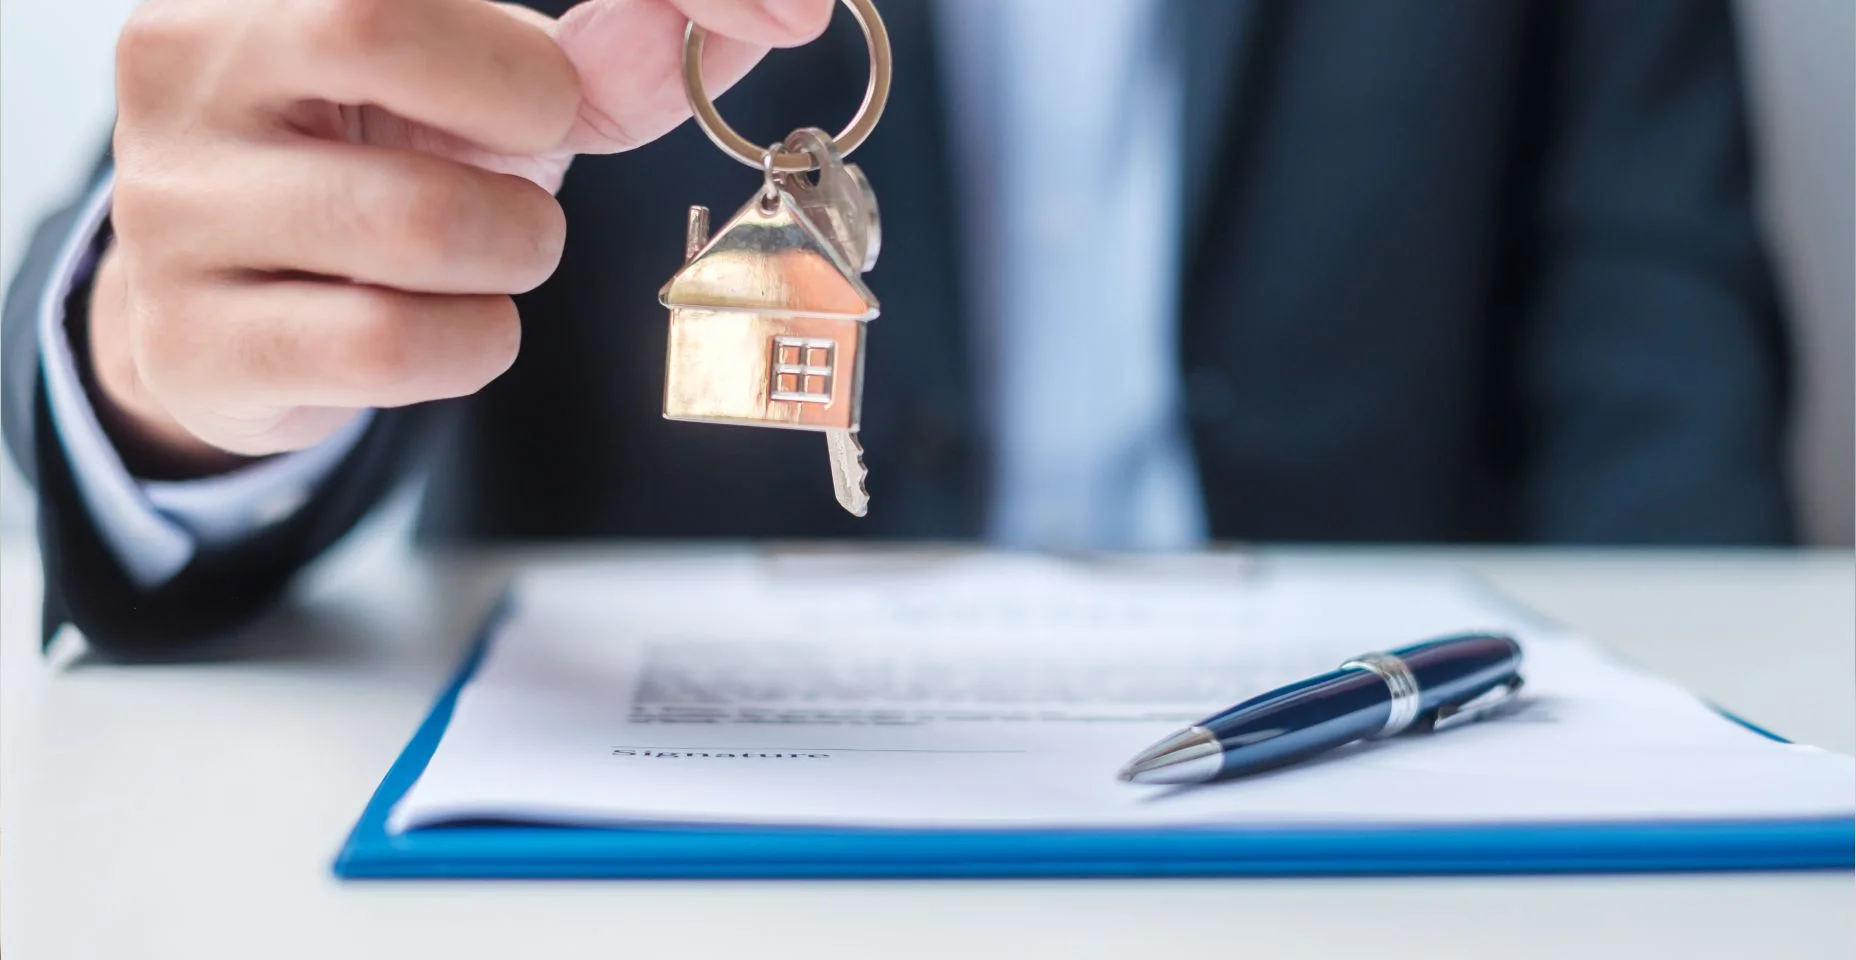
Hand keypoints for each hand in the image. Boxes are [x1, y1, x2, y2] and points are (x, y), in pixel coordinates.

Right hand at [90, 0, 832, 472]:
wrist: (226, 313)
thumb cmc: (377, 169)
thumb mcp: (491, 94)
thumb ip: (616, 57)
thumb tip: (768, 17)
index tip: (781, 12)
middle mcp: (185, 61)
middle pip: (381, 26)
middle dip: (520, 107)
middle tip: (525, 154)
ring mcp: (169, 205)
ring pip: (422, 220)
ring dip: (510, 251)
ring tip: (477, 249)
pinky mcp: (191, 340)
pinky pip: (397, 344)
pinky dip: (473, 343)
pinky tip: (442, 323)